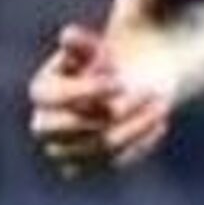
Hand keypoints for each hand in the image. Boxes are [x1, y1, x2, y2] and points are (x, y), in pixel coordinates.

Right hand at [27, 23, 171, 175]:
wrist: (123, 90)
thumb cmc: (106, 62)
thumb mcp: (95, 46)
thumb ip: (82, 42)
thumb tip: (68, 36)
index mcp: (42, 91)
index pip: (49, 96)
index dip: (83, 90)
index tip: (117, 81)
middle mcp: (45, 125)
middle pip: (75, 128)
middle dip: (110, 110)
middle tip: (146, 91)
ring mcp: (66, 151)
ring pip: (101, 146)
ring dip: (135, 125)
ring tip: (161, 103)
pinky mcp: (89, 168)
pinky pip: (116, 162)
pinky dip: (140, 142)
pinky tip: (159, 121)